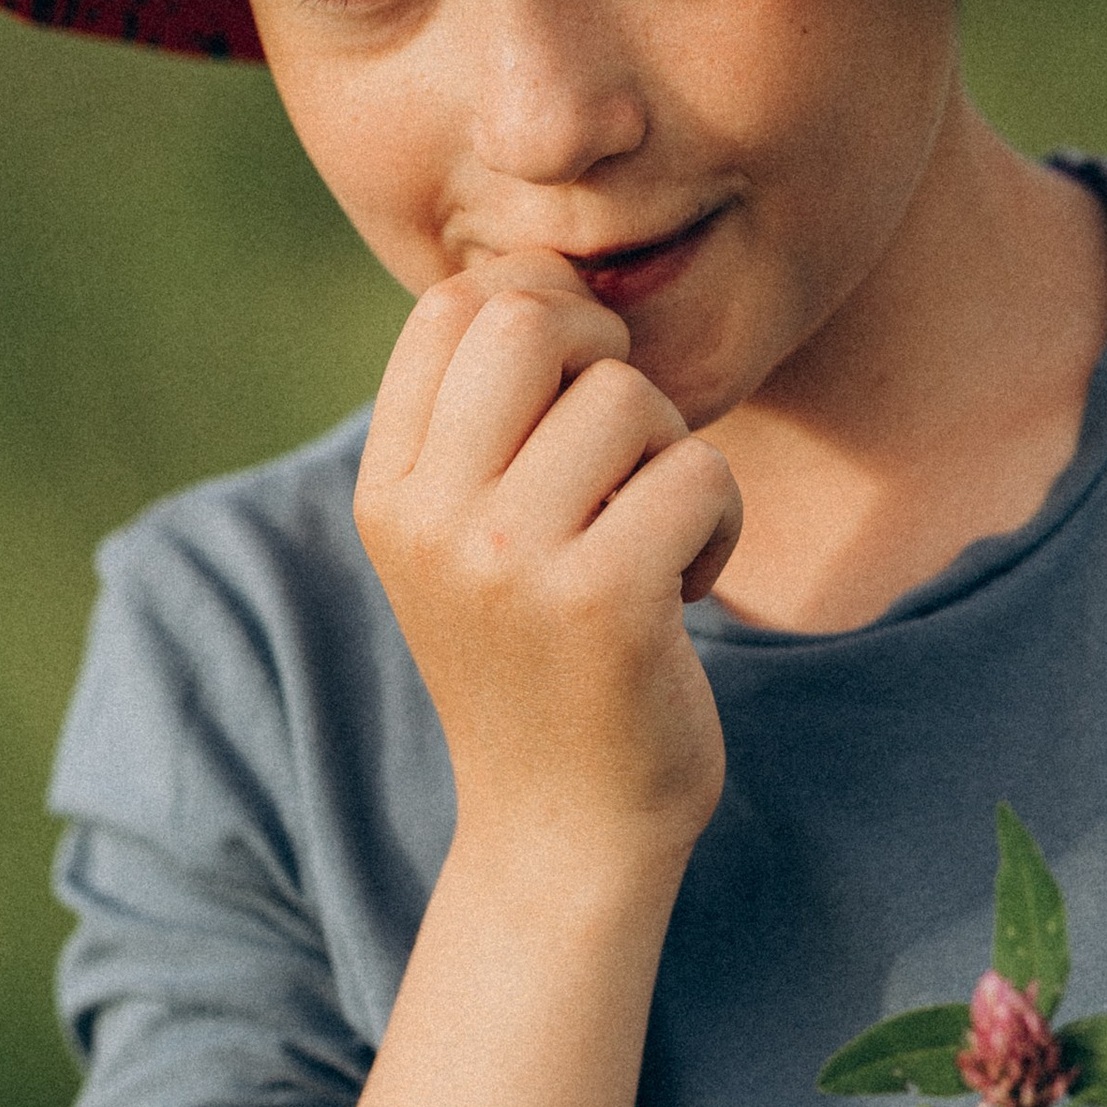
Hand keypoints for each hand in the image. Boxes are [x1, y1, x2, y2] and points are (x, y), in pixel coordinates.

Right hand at [355, 249, 743, 872]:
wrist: (562, 834)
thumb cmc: (538, 662)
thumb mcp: (465, 538)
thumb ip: (481, 419)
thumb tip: (540, 273)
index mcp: (387, 490)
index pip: (455, 306)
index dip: (541, 308)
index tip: (579, 385)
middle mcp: (431, 517)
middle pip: (533, 321)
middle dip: (609, 357)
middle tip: (627, 442)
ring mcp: (510, 560)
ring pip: (631, 397)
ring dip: (674, 455)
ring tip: (651, 537)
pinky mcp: (604, 601)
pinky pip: (698, 472)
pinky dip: (719, 521)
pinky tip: (683, 588)